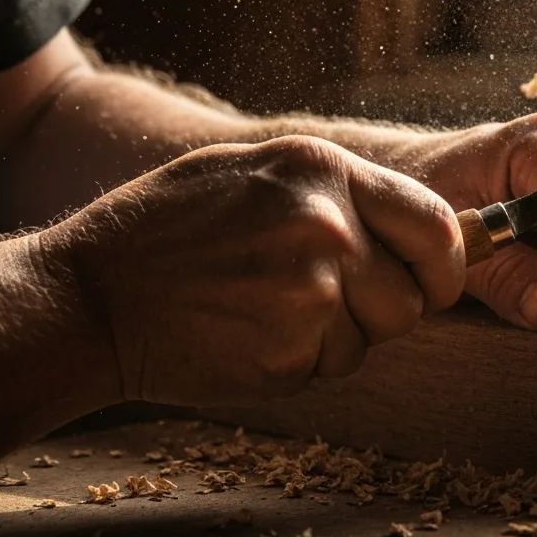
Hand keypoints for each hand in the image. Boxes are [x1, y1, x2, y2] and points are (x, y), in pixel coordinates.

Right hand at [42, 137, 464, 405]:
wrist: (90, 294)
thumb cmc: (169, 227)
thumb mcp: (255, 170)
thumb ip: (339, 191)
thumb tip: (419, 224)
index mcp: (324, 172)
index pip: (437, 225)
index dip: (445, 263)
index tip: (434, 279)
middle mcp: (328, 227)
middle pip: (415, 295)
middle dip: (386, 307)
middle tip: (329, 299)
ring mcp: (310, 292)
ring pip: (375, 337)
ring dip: (340, 336)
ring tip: (273, 310)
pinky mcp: (289, 352)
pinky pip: (331, 366)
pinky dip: (301, 361)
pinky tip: (249, 334)